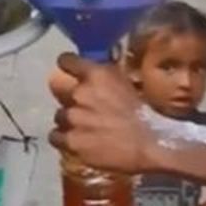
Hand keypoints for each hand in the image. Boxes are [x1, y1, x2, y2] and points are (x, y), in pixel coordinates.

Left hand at [48, 53, 159, 174]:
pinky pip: (55, 137)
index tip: (70, 70)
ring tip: (84, 129)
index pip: (66, 61)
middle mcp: (80, 93)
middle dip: (72, 100)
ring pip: (59, 116)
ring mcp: (73, 118)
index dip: (68, 65)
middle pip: (61, 92)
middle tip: (86, 110)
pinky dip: (64, 139)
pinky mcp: (71, 141)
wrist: (150, 144)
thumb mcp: (128, 84)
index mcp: (97, 75)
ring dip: (69, 120)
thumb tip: (97, 74)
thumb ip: (108, 77)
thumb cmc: (145, 114)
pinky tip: (76, 141)